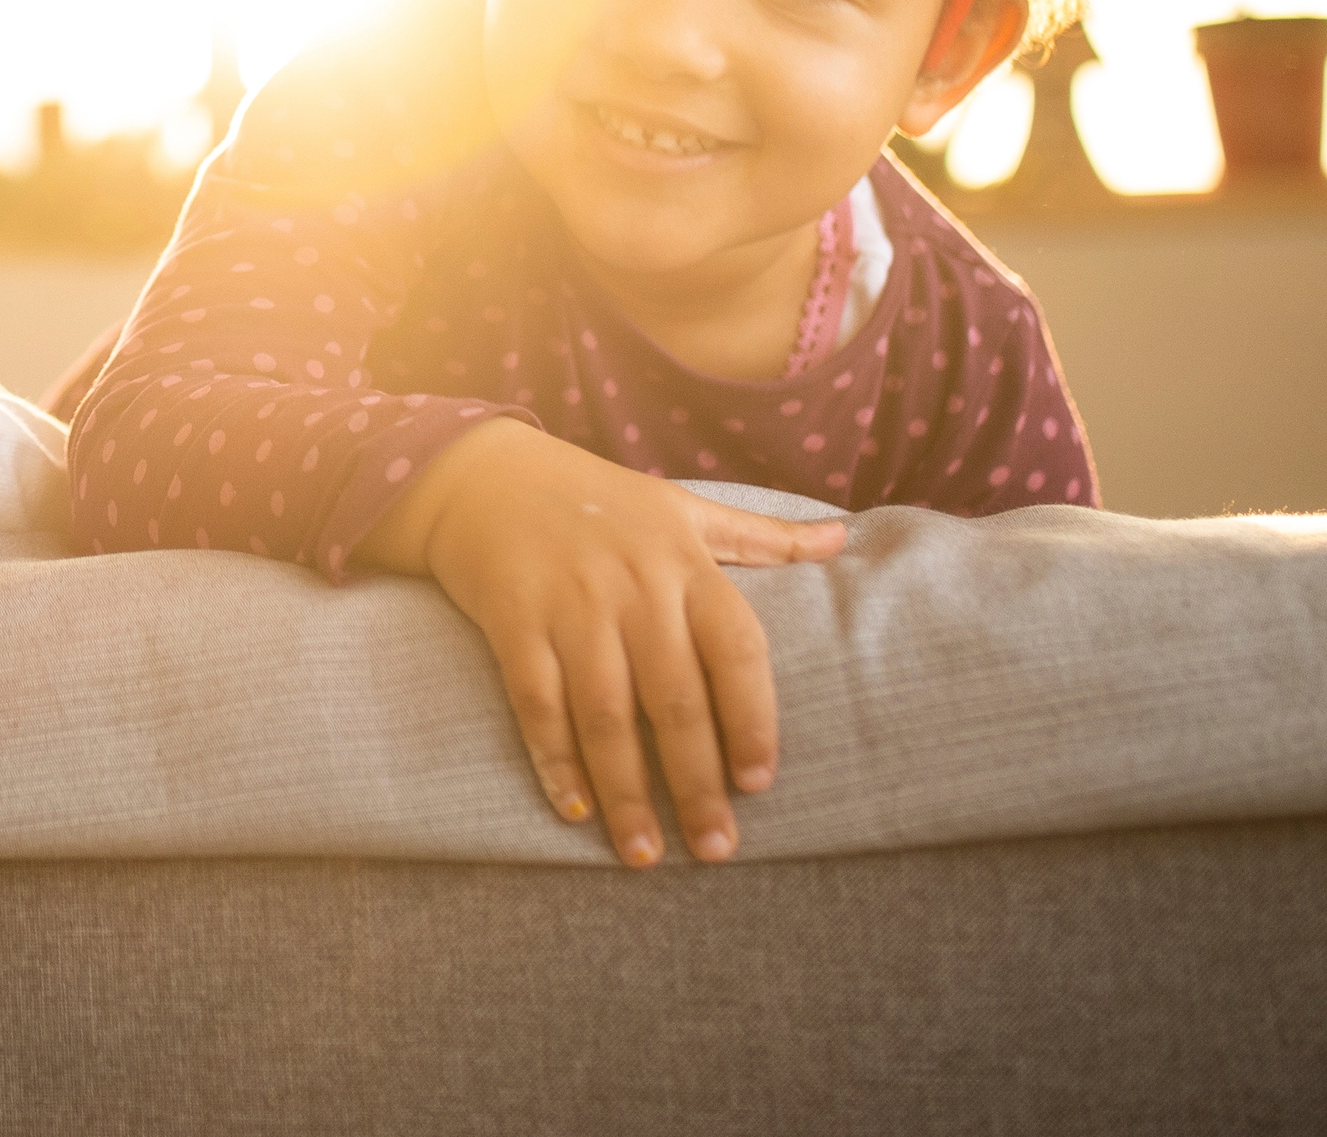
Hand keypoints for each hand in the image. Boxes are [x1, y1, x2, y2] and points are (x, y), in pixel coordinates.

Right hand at [357, 419, 845, 866]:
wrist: (483, 472)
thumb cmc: (595, 497)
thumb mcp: (682, 507)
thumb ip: (761, 535)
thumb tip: (843, 541)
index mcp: (684, 564)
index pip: (736, 651)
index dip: (752, 720)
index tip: (760, 783)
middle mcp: (633, 589)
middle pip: (674, 701)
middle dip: (696, 783)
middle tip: (715, 848)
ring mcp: (570, 607)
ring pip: (606, 715)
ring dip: (626, 791)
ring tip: (643, 854)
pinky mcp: (513, 621)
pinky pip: (537, 703)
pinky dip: (555, 760)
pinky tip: (575, 810)